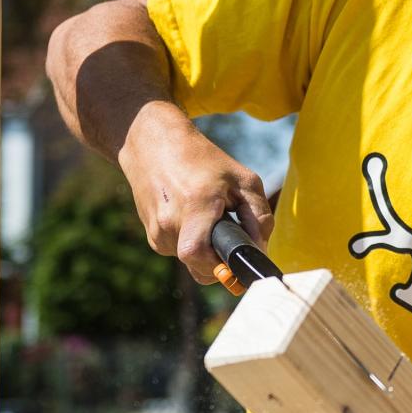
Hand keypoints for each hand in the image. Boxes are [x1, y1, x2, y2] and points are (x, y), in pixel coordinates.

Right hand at [118, 103, 273, 283]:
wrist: (154, 145)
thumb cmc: (203, 160)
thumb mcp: (243, 180)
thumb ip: (259, 216)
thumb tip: (260, 251)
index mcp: (195, 206)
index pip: (197, 255)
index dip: (220, 267)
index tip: (238, 267)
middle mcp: (170, 222)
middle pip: (199, 266)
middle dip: (220, 261)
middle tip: (231, 238)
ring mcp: (156, 231)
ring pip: (191, 262)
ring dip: (207, 250)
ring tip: (210, 219)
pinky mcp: (151, 236)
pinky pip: (180, 253)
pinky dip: (194, 243)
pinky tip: (195, 219)